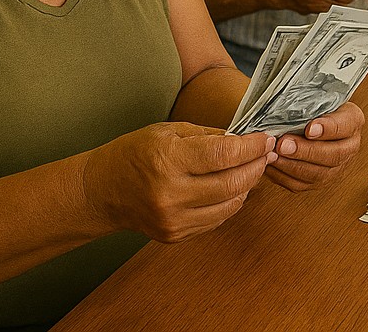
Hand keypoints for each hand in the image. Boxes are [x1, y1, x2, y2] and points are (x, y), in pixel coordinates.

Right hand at [82, 123, 274, 241]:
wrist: (102, 190)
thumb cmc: (134, 153)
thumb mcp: (168, 131)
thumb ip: (208, 137)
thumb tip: (244, 140)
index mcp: (168, 160)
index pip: (223, 154)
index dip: (251, 147)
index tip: (264, 139)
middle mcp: (171, 194)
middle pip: (232, 183)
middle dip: (256, 166)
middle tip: (265, 153)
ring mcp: (173, 219)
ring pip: (230, 205)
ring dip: (247, 185)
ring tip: (251, 168)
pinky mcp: (175, 235)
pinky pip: (216, 219)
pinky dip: (230, 202)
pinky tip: (230, 187)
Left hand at [265, 102, 364, 191]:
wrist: (314, 119)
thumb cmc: (314, 106)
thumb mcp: (316, 96)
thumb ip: (307, 102)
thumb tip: (284, 106)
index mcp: (353, 121)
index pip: (345, 126)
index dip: (328, 129)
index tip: (309, 128)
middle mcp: (350, 146)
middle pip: (334, 155)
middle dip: (306, 151)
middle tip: (284, 144)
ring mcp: (337, 167)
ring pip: (319, 174)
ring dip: (293, 165)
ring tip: (274, 155)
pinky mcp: (320, 180)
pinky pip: (303, 185)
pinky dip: (285, 176)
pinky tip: (273, 164)